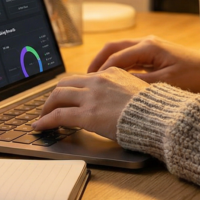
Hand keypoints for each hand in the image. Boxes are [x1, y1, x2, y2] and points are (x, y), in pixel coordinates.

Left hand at [33, 68, 148, 140]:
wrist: (159, 116)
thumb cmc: (155, 108)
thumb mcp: (140, 90)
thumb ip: (125, 90)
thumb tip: (119, 100)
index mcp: (112, 73)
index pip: (84, 78)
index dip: (72, 88)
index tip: (68, 96)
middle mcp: (98, 81)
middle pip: (66, 83)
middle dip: (55, 95)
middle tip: (51, 105)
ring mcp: (91, 97)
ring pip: (58, 96)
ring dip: (47, 107)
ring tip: (42, 117)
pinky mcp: (87, 115)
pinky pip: (59, 115)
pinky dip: (46, 120)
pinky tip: (40, 126)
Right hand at [88, 36, 199, 92]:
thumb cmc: (193, 77)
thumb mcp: (167, 83)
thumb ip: (141, 84)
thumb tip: (118, 88)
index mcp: (148, 47)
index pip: (116, 58)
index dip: (101, 71)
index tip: (90, 84)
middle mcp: (146, 42)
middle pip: (112, 48)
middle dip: (97, 62)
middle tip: (84, 79)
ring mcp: (148, 46)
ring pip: (118, 51)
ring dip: (105, 63)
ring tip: (94, 80)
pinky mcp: (151, 53)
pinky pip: (128, 57)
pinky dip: (116, 65)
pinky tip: (111, 79)